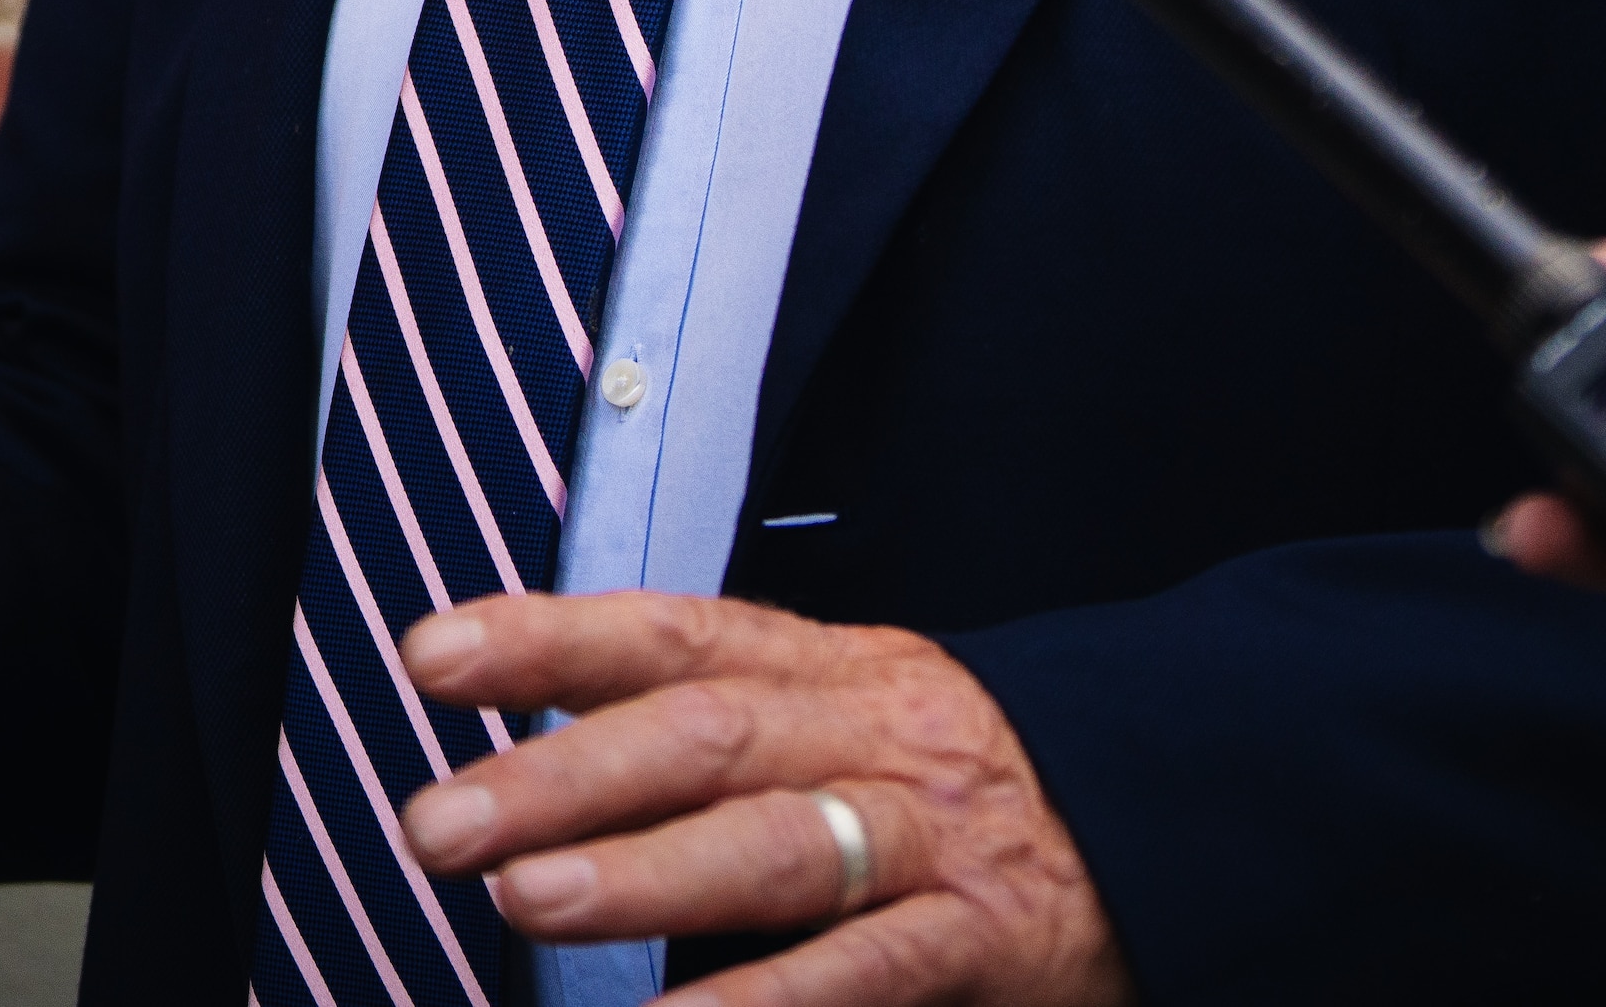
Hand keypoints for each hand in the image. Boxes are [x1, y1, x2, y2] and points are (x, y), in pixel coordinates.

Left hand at [393, 593, 1128, 1006]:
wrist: (1174, 826)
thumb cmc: (965, 799)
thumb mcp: (851, 730)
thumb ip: (718, 747)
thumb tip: (534, 781)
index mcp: (833, 670)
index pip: (675, 635)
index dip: (550, 638)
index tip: (431, 657)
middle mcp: (878, 732)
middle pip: (707, 733)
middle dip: (560, 773)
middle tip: (440, 821)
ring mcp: (937, 835)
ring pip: (780, 840)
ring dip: (644, 870)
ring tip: (526, 897)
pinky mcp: (990, 938)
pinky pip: (873, 967)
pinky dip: (773, 1000)